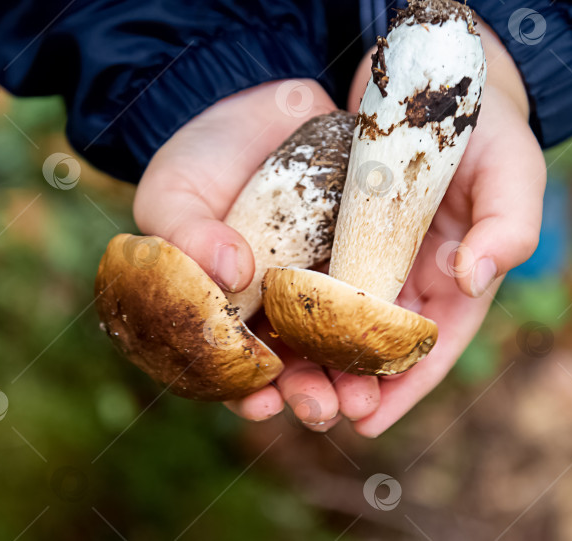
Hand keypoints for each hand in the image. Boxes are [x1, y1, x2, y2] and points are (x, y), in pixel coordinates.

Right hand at [133, 80, 382, 428]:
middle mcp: (278, 307)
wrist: (255, 104)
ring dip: (355, 374)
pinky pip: (379, 291)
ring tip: (364, 396)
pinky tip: (398, 341)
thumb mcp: (173, 195)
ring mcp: (323, 281)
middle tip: (323, 409)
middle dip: (311, 392)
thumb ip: (186, 236)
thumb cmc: (199, 160)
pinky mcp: (362, 251)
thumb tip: (234, 273)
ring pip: (342, 340)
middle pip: (297, 366)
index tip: (260, 404)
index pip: (236, 372)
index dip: (246, 395)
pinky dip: (388, 321)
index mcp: (228, 312)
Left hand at [229, 20, 546, 435]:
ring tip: (276, 387)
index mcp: (450, 280)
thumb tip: (474, 279)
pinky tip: (256, 329)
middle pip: (374, 347)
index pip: (430, 347)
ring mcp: (361, 257)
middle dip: (345, 383)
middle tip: (314, 408)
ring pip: (332, 322)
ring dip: (307, 356)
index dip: (404, 388)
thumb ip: (508, 224)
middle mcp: (402, 278)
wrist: (426, 78)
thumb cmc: (478, 126)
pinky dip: (284, 306)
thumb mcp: (511, 169)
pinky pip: (304, 276)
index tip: (369, 422)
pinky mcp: (325, 234)